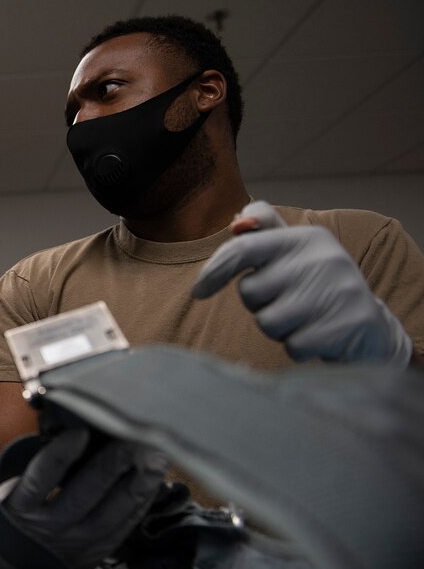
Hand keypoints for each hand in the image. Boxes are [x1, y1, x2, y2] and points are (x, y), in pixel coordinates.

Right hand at [1, 429, 167, 568]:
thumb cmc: (6, 517)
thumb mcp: (3, 491)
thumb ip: (30, 466)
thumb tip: (64, 431)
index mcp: (18, 508)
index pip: (41, 478)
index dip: (61, 455)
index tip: (80, 432)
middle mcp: (47, 529)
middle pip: (83, 495)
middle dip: (111, 465)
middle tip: (133, 439)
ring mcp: (73, 545)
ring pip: (109, 515)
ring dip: (135, 486)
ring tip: (154, 459)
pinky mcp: (94, 556)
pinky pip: (121, 530)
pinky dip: (138, 506)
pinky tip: (152, 485)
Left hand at [191, 201, 412, 365]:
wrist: (370, 329)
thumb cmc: (316, 288)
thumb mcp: (294, 252)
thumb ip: (263, 230)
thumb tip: (238, 220)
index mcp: (306, 237)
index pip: (243, 249)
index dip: (213, 270)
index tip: (198, 291)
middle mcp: (323, 259)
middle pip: (250, 292)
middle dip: (260, 304)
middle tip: (289, 301)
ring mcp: (338, 292)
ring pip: (267, 322)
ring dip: (278, 328)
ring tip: (304, 319)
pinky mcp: (346, 327)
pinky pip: (292, 346)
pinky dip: (299, 347)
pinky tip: (319, 336)